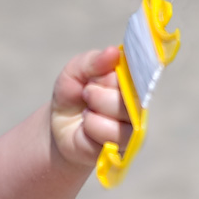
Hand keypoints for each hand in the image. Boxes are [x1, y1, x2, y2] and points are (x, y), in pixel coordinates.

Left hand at [50, 46, 132, 168]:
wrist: (58, 126)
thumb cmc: (72, 95)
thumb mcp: (74, 72)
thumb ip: (92, 61)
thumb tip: (112, 52)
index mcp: (132, 78)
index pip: (139, 69)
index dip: (116, 72)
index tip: (97, 75)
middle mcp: (139, 101)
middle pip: (130, 93)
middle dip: (97, 92)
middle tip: (86, 94)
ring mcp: (134, 125)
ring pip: (121, 116)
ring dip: (94, 111)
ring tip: (86, 111)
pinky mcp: (125, 146)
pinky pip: (111, 135)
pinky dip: (91, 128)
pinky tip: (86, 126)